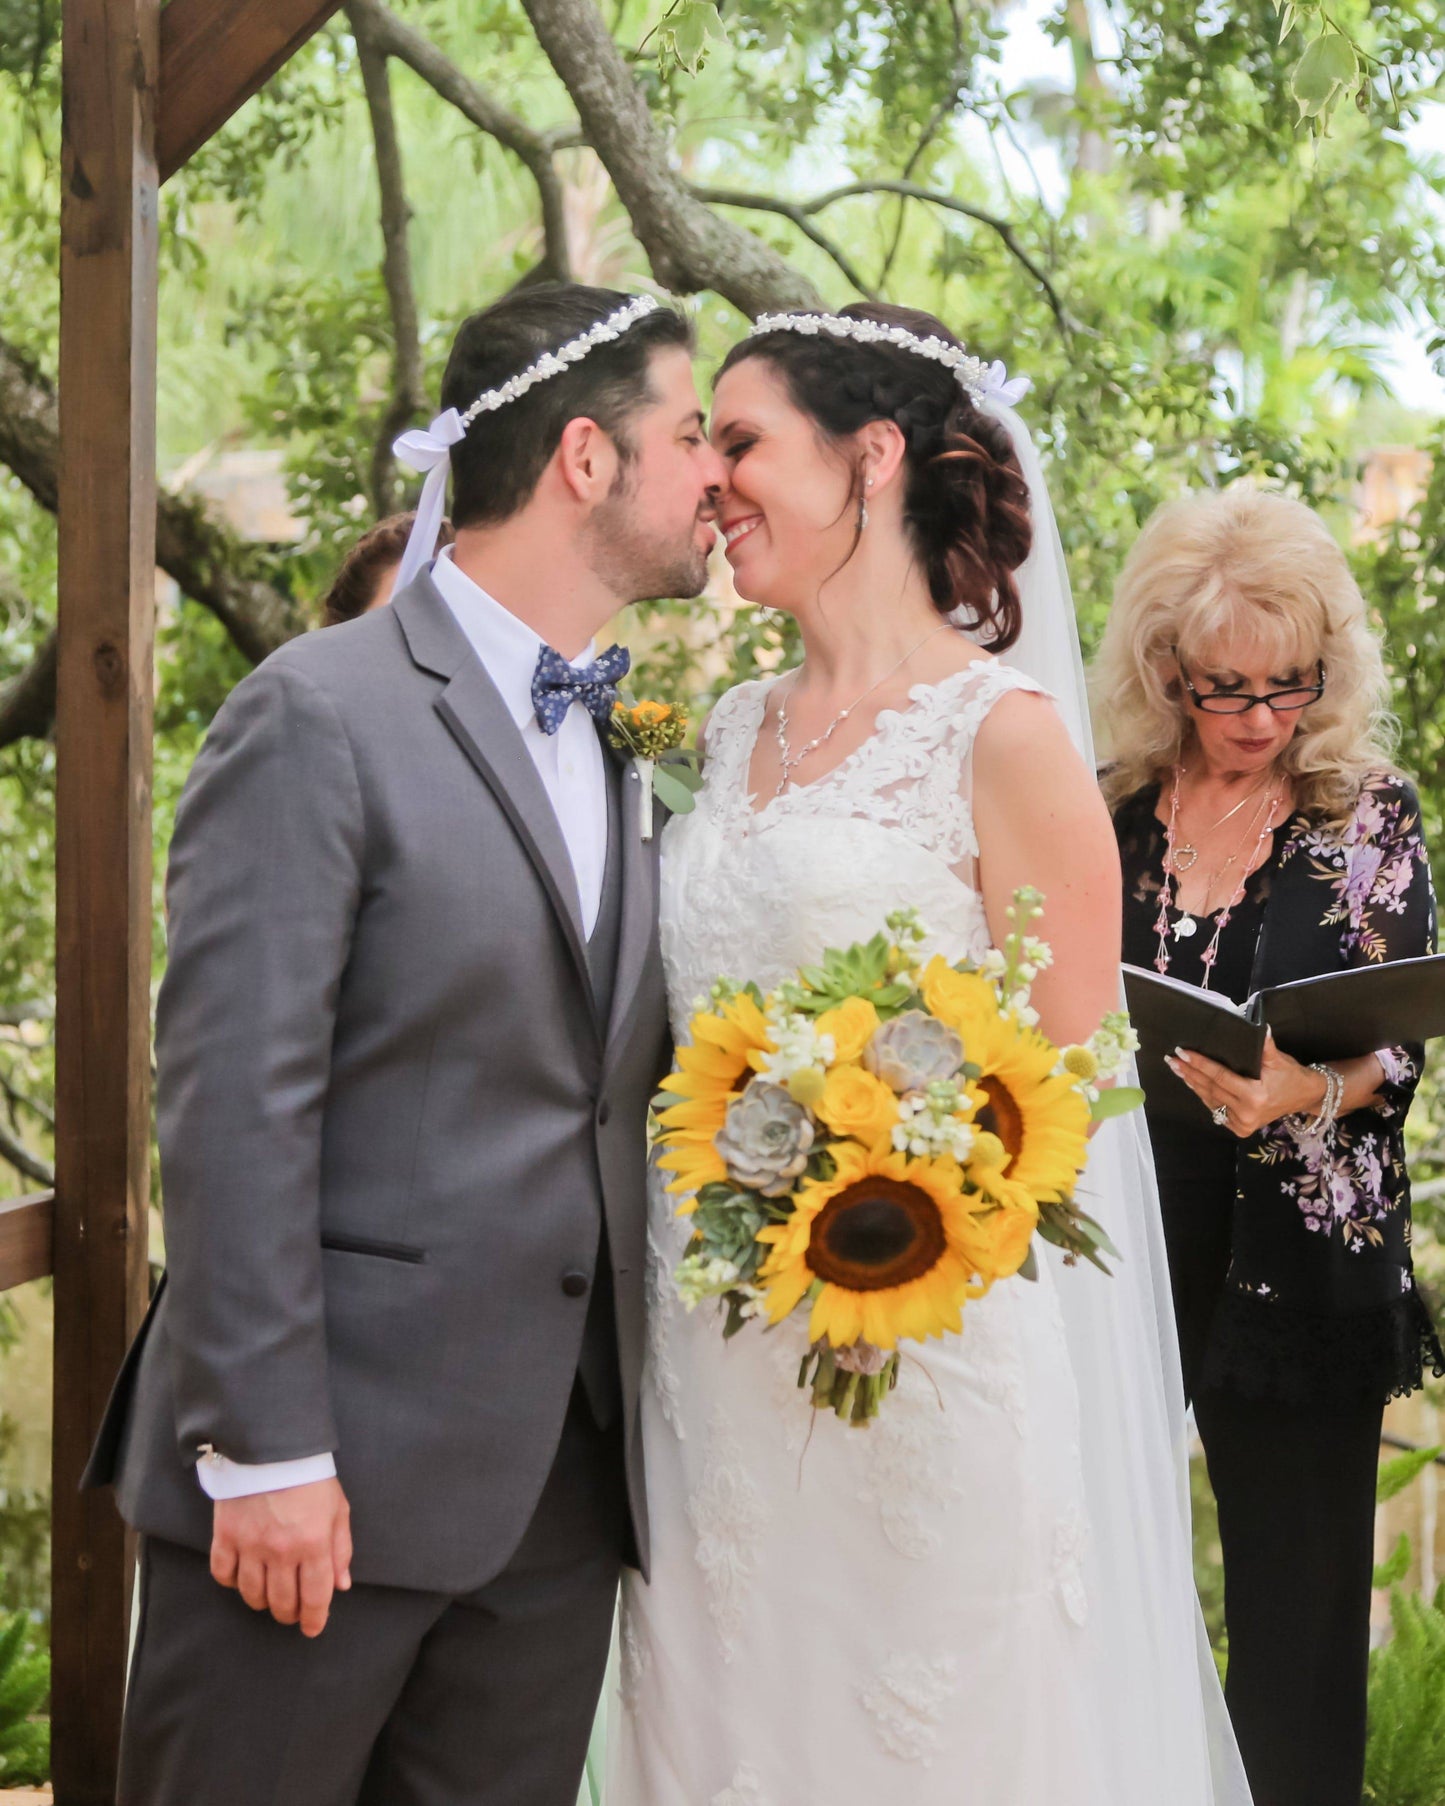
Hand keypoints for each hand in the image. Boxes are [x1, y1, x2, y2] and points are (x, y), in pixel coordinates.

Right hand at [210, 1476, 351, 1637]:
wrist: (272, 1447)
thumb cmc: (310, 1478)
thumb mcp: (337, 1510)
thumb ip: (340, 1549)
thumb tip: (340, 1586)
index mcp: (314, 1543)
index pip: (314, 1597)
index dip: (314, 1619)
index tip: (312, 1628)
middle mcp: (281, 1550)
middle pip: (282, 1603)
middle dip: (289, 1614)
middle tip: (292, 1612)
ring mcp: (250, 1545)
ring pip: (253, 1595)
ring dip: (263, 1602)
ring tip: (270, 1596)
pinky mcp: (225, 1537)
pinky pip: (224, 1576)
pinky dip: (233, 1583)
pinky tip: (244, 1577)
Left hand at [1165, 1032, 1325, 1139]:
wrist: (1303, 1097)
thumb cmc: (1290, 1076)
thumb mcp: (1279, 1060)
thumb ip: (1265, 1046)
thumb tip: (1259, 1027)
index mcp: (1255, 1096)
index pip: (1219, 1076)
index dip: (1200, 1064)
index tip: (1182, 1052)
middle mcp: (1246, 1113)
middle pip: (1210, 1089)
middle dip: (1190, 1072)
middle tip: (1172, 1059)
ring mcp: (1241, 1124)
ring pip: (1210, 1100)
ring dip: (1193, 1084)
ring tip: (1178, 1068)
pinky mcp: (1239, 1129)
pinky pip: (1216, 1109)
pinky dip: (1204, 1095)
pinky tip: (1192, 1083)